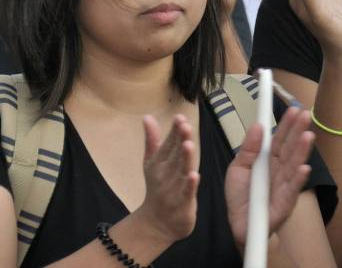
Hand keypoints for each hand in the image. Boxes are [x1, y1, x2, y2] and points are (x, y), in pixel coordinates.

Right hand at [135, 114, 200, 243]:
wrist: (156, 224)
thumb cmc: (157, 188)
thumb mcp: (151, 163)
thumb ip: (152, 140)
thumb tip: (147, 116)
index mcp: (159, 162)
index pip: (168, 143)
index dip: (175, 131)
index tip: (180, 117)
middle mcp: (165, 174)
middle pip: (175, 154)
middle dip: (180, 140)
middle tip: (184, 125)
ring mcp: (173, 189)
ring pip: (181, 171)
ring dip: (184, 158)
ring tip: (188, 144)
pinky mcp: (182, 203)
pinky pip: (187, 193)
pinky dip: (190, 185)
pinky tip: (194, 175)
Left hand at [224, 106, 314, 247]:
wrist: (241, 228)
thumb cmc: (241, 197)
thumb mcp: (238, 168)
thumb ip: (248, 148)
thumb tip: (258, 126)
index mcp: (267, 160)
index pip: (278, 138)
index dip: (285, 124)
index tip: (293, 108)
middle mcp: (279, 170)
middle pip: (289, 148)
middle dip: (297, 131)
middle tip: (305, 114)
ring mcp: (283, 186)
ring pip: (293, 166)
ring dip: (301, 152)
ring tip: (308, 136)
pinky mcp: (284, 205)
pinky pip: (291, 191)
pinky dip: (298, 181)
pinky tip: (304, 168)